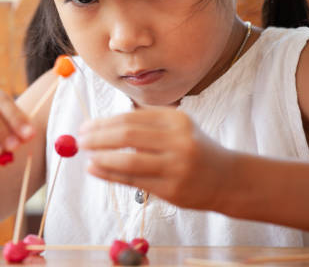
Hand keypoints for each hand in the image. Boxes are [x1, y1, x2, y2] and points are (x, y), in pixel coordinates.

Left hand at [78, 108, 232, 210]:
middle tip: (80, 140)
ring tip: (86, 156)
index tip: (85, 126)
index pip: (131, 117)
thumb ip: (145, 125)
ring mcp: (177, 166)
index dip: (104, 122)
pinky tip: (95, 170)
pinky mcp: (173, 190)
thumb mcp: (177, 129)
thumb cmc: (194, 150)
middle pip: (128, 135)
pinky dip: (110, 175)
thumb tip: (100, 127)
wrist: (228, 180)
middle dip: (98, 137)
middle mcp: (178, 140)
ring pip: (129, 160)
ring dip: (101, 157)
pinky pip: (134, 181)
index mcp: (177, 120)